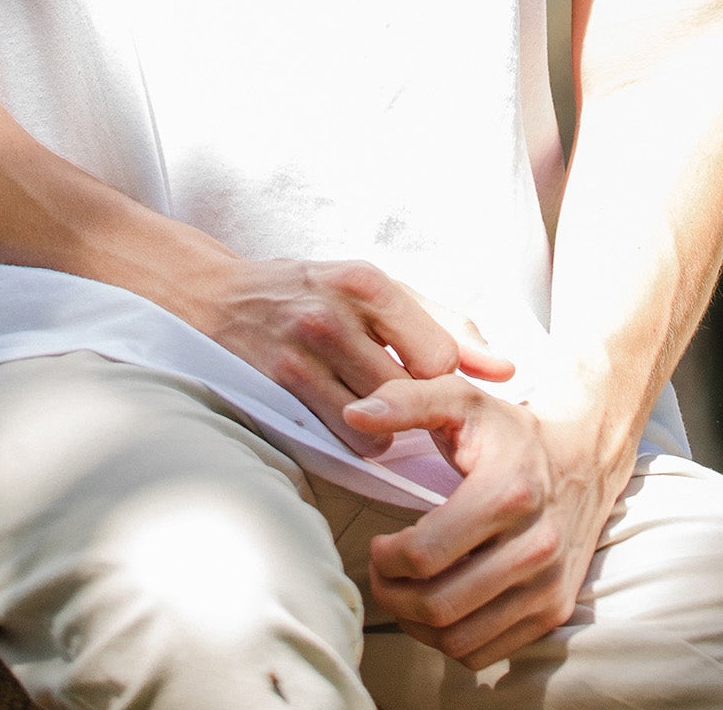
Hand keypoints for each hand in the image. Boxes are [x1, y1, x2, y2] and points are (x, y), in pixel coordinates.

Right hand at [183, 257, 514, 440]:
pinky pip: (341, 439)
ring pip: (378, 425)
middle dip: (417, 410)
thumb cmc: (311, 294)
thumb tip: (506, 368)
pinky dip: (352, 441)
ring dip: (384, 432)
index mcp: (367, 281)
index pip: (438, 355)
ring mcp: (302, 352)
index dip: (444, 382)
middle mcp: (335, 312)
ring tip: (370, 412)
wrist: (216, 298)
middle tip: (406, 409)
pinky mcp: (278, 387)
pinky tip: (342, 421)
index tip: (434, 388)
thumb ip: (445, 325)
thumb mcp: (376, 292)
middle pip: (412, 393)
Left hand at [342, 375, 628, 671]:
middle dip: (392, 595)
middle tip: (382, 573)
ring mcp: (547, 587)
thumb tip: (355, 414)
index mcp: (508, 492)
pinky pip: (483, 653)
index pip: (426, 554)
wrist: (584, 461)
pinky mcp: (552, 613)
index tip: (379, 544)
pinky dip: (448, 640)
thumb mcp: (462, 400)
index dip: (385, 557)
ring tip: (404, 591)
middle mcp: (535, 546)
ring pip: (457, 639)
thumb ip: (406, 401)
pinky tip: (439, 605)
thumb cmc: (511, 433)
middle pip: (438, 604)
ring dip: (415, 624)